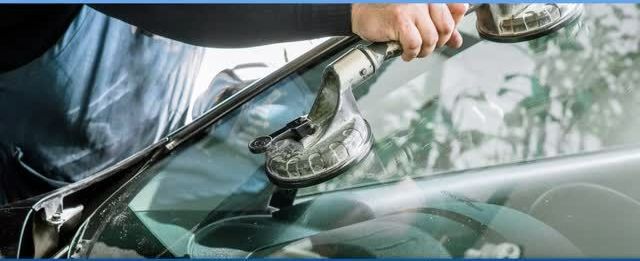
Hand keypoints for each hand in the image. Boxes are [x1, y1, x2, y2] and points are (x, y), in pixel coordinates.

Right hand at [351, 3, 467, 60]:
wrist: (361, 13)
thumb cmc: (388, 14)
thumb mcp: (419, 18)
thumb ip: (440, 25)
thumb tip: (457, 40)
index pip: (456, 10)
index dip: (453, 29)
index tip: (447, 38)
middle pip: (446, 27)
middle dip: (437, 43)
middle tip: (425, 47)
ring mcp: (412, 7)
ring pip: (431, 39)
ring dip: (423, 51)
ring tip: (413, 51)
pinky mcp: (400, 19)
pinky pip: (414, 44)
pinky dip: (410, 53)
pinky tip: (404, 52)